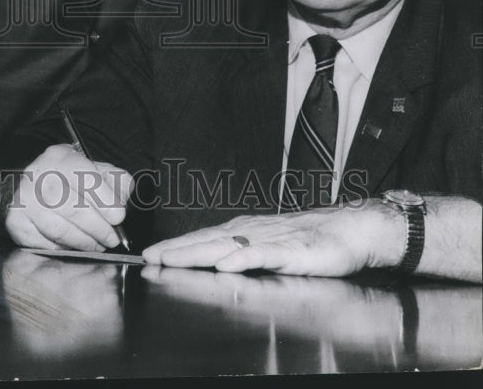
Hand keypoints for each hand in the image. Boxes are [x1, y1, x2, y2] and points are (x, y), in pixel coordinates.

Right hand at [4, 144, 132, 251]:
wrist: (36, 184)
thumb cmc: (72, 180)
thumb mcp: (96, 171)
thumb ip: (115, 182)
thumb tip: (123, 203)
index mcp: (60, 157)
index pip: (85, 178)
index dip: (105, 200)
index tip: (119, 217)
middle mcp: (37, 174)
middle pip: (71, 206)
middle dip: (97, 227)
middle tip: (112, 239)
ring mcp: (23, 198)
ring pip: (57, 228)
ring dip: (83, 242)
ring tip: (98, 245)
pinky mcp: (15, 221)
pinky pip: (43, 244)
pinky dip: (63, 249)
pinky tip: (75, 247)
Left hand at [142, 204, 394, 276]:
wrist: (348, 230)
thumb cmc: (309, 241)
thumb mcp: (268, 247)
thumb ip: (243, 254)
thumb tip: (214, 262)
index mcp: (242, 231)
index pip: (202, 239)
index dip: (175, 247)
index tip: (150, 255)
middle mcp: (249, 231)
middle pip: (205, 241)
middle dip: (174, 250)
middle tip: (147, 257)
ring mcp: (268, 239)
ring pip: (224, 246)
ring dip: (195, 253)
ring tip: (170, 259)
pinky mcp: (289, 250)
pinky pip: (261, 255)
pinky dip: (241, 258)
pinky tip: (224, 264)